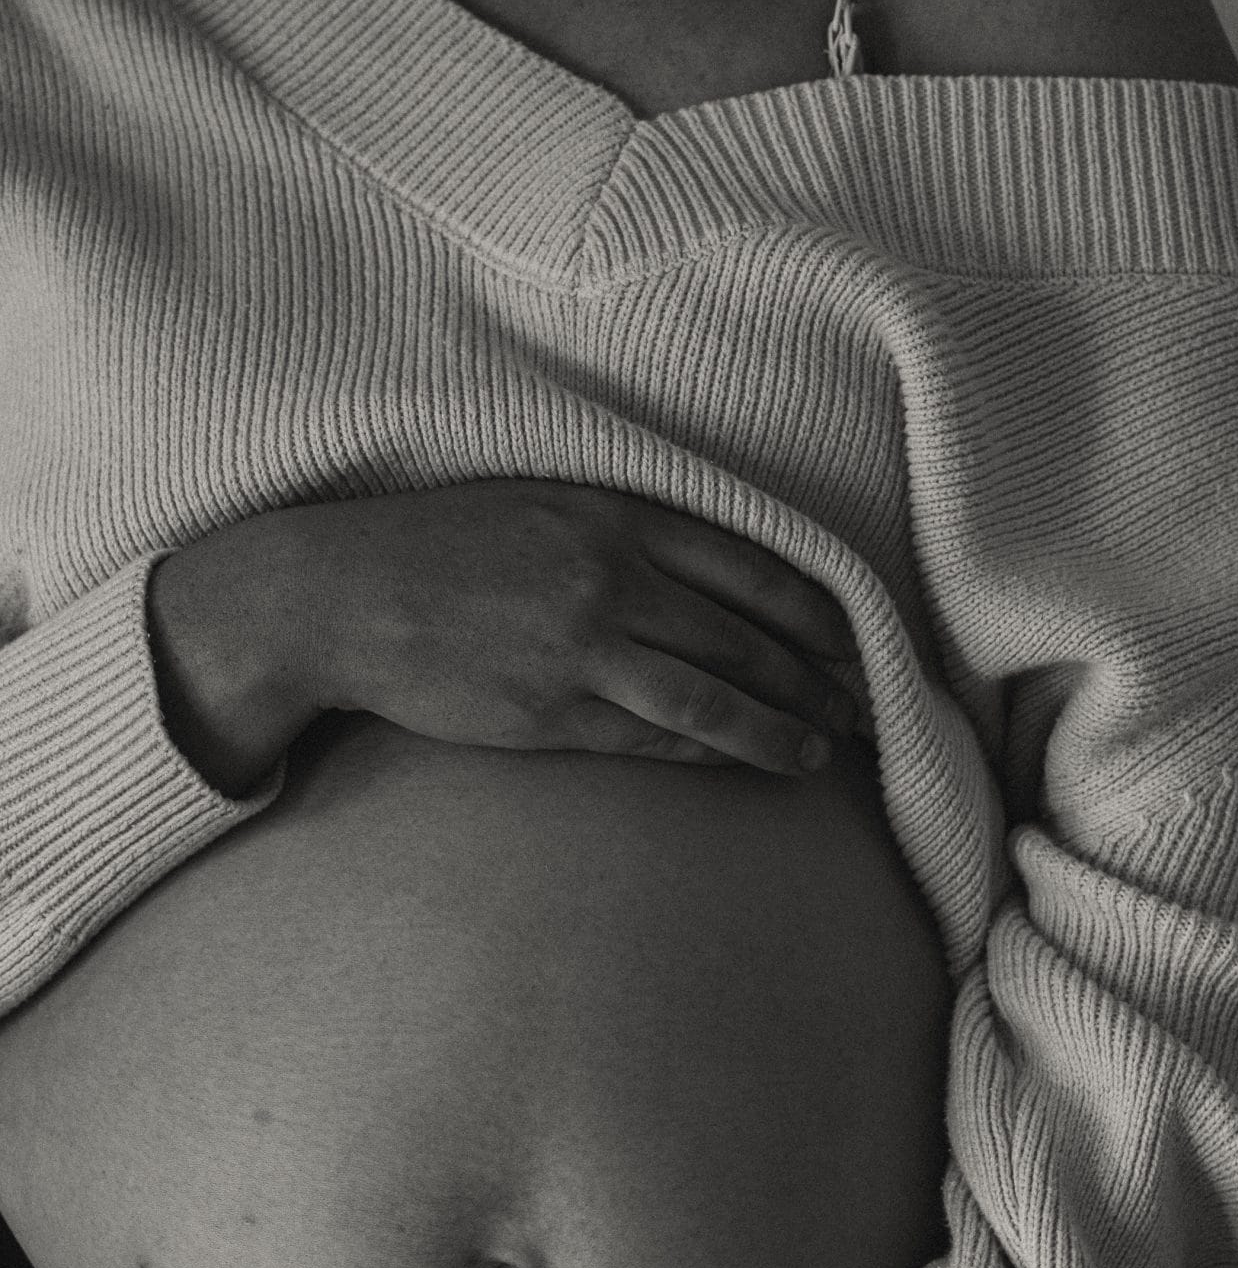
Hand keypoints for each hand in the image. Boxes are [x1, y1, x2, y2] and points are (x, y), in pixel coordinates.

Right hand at [148, 480, 861, 794]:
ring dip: (780, 733)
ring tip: (821, 753)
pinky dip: (709, 756)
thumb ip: (630, 533)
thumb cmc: (441, 545)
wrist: (340, 595)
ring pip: (715, 703)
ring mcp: (583, 651)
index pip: (758, 568)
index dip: (822, 615)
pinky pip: (653, 742)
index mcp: (618, 514)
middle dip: (820, 681)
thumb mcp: (544, 503)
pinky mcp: (552, 715)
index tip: (865, 642)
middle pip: (750, 641)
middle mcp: (612, 579)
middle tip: (867, 709)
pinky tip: (744, 764)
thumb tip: (714, 585)